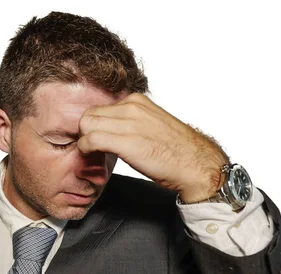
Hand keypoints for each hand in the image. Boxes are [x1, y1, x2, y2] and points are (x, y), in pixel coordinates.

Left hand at [77, 93, 228, 202]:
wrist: (195, 164)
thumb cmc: (173, 150)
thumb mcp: (149, 124)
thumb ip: (128, 121)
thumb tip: (106, 129)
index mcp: (136, 101)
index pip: (98, 109)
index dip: (93, 127)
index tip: (97, 142)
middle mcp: (132, 107)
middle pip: (89, 115)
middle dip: (86, 133)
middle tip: (92, 150)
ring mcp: (129, 123)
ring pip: (86, 125)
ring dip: (84, 142)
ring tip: (94, 155)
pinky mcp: (126, 141)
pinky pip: (90, 140)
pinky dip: (85, 150)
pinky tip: (93, 157)